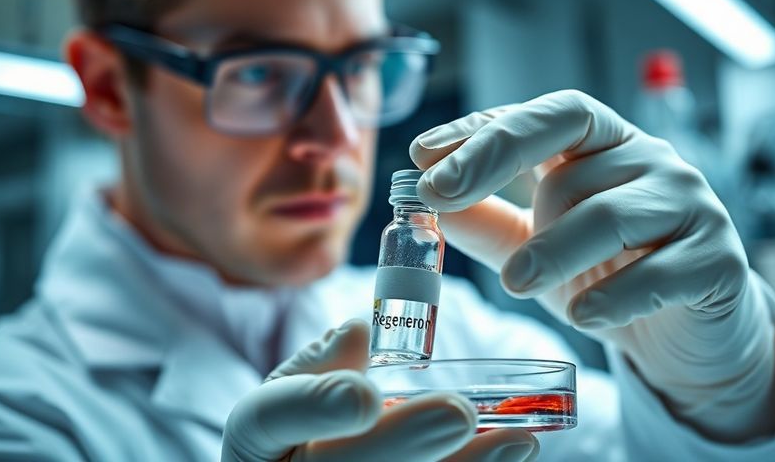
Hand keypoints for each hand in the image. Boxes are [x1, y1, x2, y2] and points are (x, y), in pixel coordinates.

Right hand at [221, 319, 538, 461]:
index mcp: (257, 436)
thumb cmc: (304, 426)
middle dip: (402, 443)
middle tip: (459, 412)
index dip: (317, 406)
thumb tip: (361, 330)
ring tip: (517, 442)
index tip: (367, 394)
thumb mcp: (298, 387)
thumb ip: (324, 360)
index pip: (269, 417)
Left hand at [410, 90, 774, 441]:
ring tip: (514, 282)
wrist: (684, 331)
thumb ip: (488, 221)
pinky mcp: (717, 259)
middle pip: (571, 156)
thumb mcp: (536, 242)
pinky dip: (616, 295)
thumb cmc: (605, 272)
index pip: (544, 116)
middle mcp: (647, 160)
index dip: (483, 131)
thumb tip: (428, 201)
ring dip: (553, 249)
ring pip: (611, 215)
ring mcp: (689, 205)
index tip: (423, 154)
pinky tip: (585, 314)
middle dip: (496, 166)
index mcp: (602, 145)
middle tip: (439, 196)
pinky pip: (663, 271)